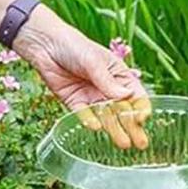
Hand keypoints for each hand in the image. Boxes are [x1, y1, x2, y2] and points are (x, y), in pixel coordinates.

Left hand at [12, 7, 150, 149]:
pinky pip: (83, 114)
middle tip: (140, 143)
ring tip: (123, 143)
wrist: (45, 45)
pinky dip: (89, 120)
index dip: (140, 107)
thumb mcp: (94, 61)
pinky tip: (95, 127)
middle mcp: (107, 88)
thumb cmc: (74, 46)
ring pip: (105, 116)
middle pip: (123, 110)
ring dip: (114, 129)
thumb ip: (107, 81)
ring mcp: (91, 96)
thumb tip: (127, 96)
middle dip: (132, 126)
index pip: (135, 95)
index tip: (142, 118)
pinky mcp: (74, 101)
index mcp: (119, 76)